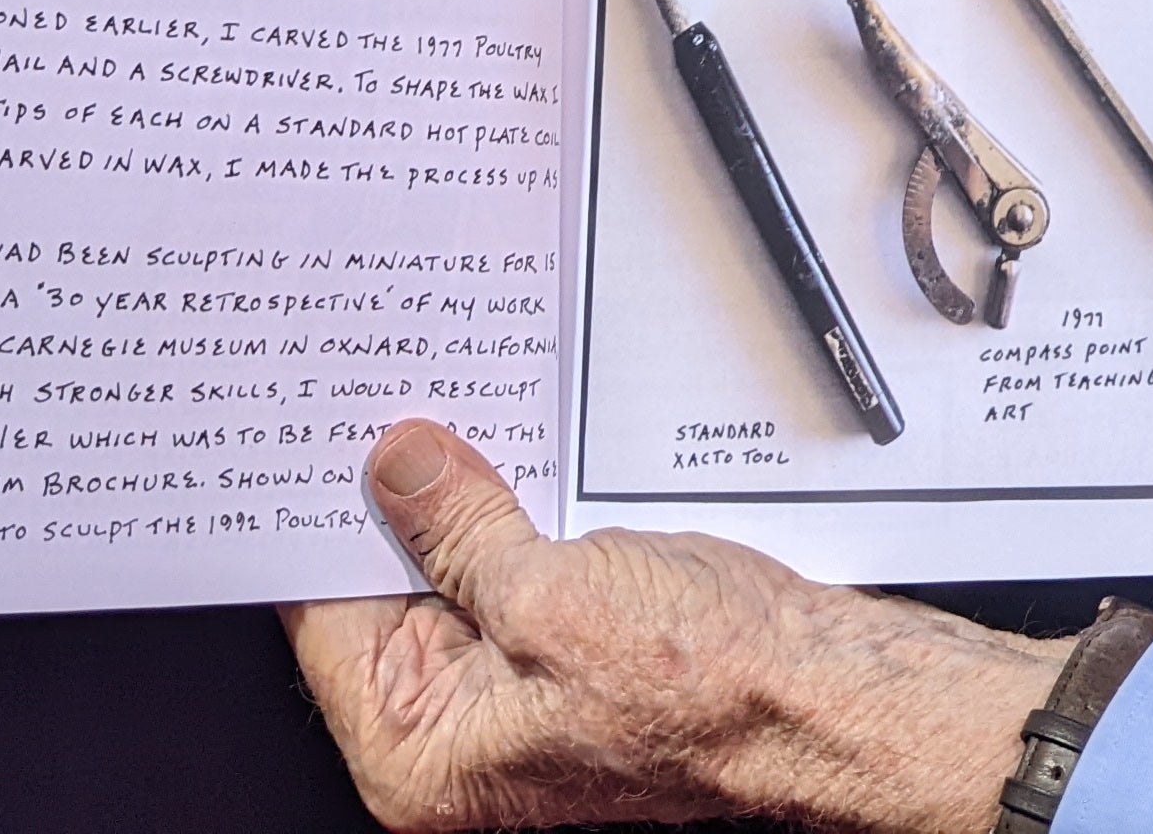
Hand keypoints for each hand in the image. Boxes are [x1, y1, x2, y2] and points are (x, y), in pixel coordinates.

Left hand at [284, 419, 1061, 830]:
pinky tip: (533, 455)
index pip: (326, 618)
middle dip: (399, 497)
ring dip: (473, 497)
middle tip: (394, 394)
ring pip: (463, 571)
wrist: (844, 695)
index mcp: (424, 759)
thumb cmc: (718, 688)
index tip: (308, 427)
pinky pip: (525, 573)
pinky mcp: (583, 659)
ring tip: (470, 415)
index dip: (320, 515)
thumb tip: (395, 466)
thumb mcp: (554, 593)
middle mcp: (465, 743)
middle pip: (391, 594)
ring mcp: (526, 700)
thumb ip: (460, 527)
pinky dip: (526, 513)